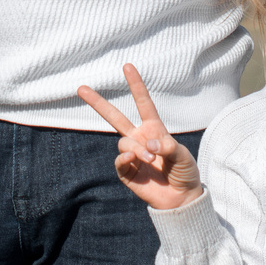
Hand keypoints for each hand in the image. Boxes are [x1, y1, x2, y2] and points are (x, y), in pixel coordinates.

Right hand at [77, 66, 203, 211]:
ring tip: (151, 159)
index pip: (143, 103)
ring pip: (123, 143)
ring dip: (136, 149)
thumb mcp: (183, 156)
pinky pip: (120, 161)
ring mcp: (132, 156)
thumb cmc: (185, 172)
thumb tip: (149, 145)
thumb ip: (168, 147)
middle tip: (80, 88)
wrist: (182, 198)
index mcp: (154, 129)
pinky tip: (134, 160)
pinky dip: (125, 159)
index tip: (127, 66)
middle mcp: (140, 139)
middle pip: (115, 117)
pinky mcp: (127, 173)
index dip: (136, 85)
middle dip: (98, 103)